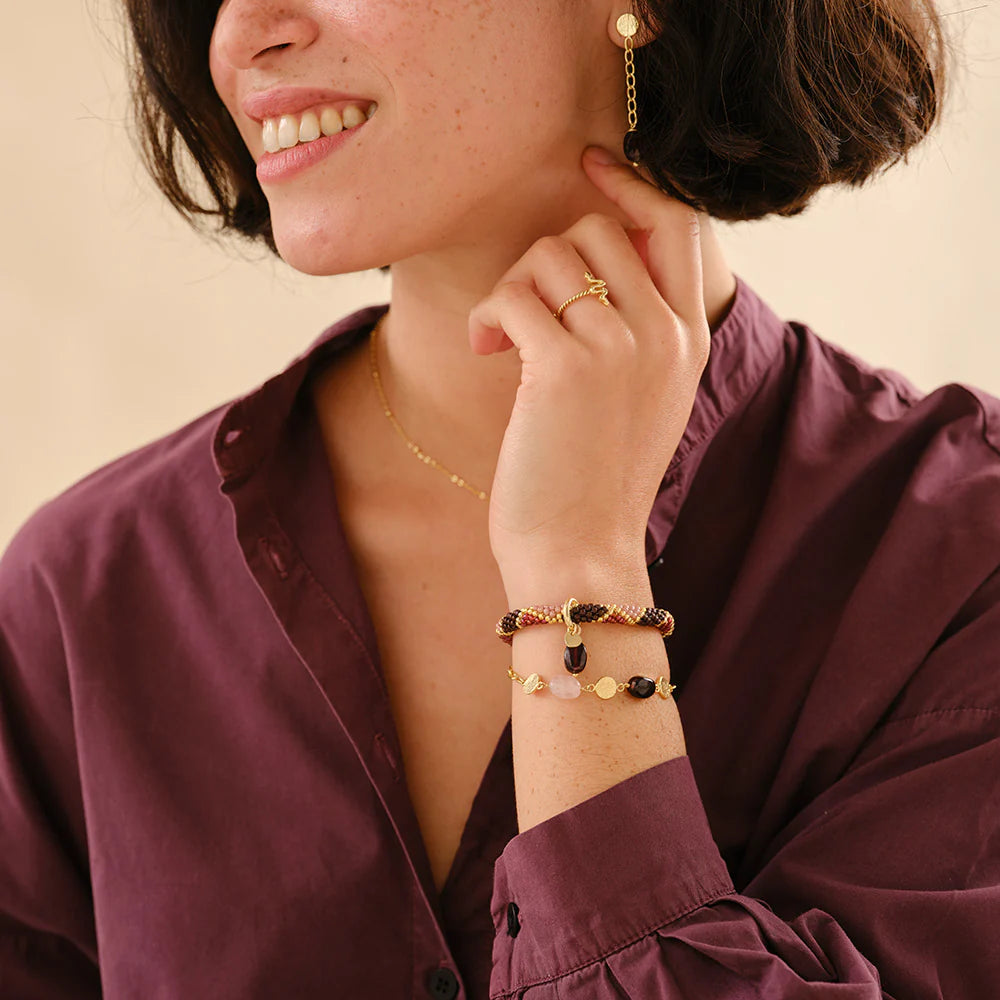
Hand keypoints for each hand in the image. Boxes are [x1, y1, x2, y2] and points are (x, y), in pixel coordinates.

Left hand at [468, 146, 710, 577]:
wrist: (582, 555)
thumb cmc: (597, 480)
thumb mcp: (644, 399)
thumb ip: (638, 329)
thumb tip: (584, 264)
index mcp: (690, 338)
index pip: (679, 222)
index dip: (633, 183)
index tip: (592, 165)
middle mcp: (665, 334)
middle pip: (599, 228)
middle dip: (547, 255)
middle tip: (525, 307)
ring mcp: (621, 348)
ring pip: (552, 255)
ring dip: (512, 288)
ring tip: (501, 339)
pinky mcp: (565, 369)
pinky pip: (513, 296)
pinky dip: (486, 316)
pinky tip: (484, 350)